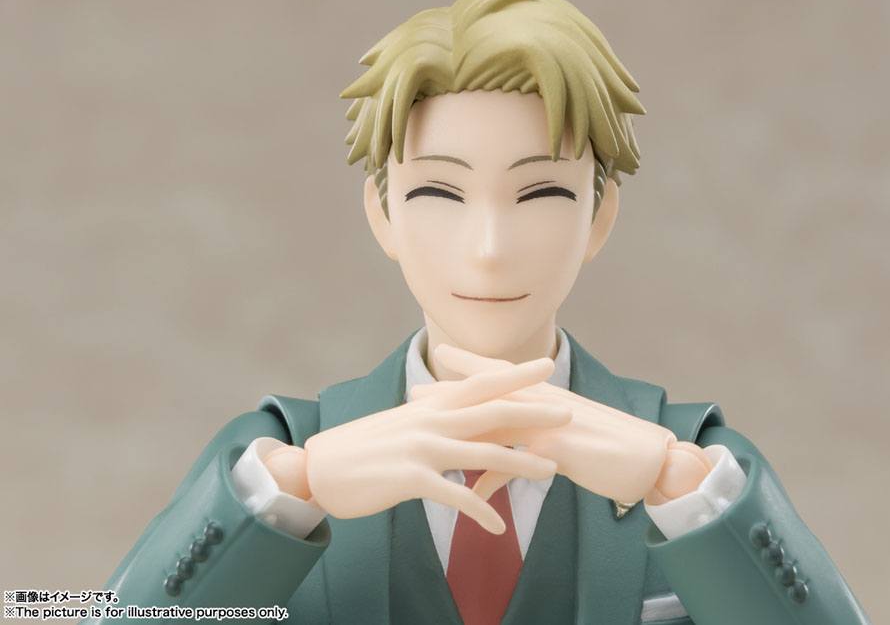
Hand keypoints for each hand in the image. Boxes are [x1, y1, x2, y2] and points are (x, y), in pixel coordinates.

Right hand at [262, 357, 570, 533]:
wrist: (317, 469)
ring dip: (521, 463)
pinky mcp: (410, 478)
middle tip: (569, 411)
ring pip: (483, 453)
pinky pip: (455, 497)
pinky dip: (480, 512)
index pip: (481, 383)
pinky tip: (499, 527)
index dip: (515, 373)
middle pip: (492, 412)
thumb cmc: (361, 449)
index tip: (547, 364)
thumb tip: (458, 416)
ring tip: (553, 472)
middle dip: (533, 411)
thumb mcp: (401, 424)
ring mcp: (421, 448)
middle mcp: (430, 420)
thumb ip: (432, 418)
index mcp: (429, 404)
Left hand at [413, 344, 713, 504]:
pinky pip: (513, 464)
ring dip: (458, 430)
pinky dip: (490, 480)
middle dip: (451, 392)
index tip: (442, 354)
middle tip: (414, 393)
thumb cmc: (616, 448)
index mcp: (549, 395)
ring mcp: (550, 420)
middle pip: (489, 391)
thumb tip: (527, 434)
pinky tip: (470, 495)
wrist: (654, 459)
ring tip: (426, 441)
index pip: (504, 373)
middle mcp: (546, 401)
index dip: (472, 364)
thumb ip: (548, 429)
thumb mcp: (577, 432)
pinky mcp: (557, 447)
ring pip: (493, 421)